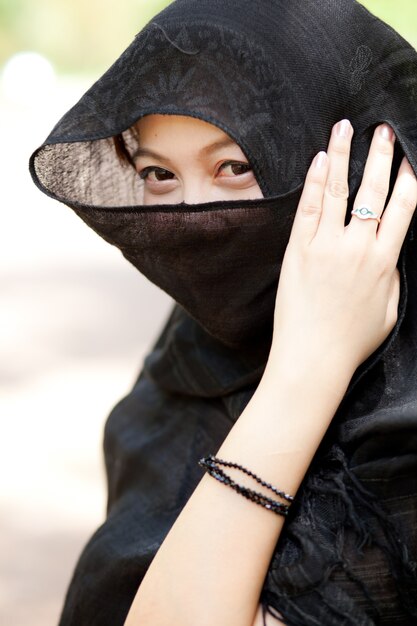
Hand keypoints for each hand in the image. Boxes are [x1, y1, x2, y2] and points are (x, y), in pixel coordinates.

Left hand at [269, 120, 416, 378]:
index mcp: (385, 261)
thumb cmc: (352, 340)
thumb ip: (393, 278)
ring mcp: (326, 246)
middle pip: (373, 191)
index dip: (408, 179)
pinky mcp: (298, 250)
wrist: (313, 357)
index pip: (403, 208)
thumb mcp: (389, 311)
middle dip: (381, 156)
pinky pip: (309, 208)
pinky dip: (315, 182)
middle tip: (384, 130)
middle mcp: (358, 247)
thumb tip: (390, 254)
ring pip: (339, 191)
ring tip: (345, 127)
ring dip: (343, 155)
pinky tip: (320, 159)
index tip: (410, 158)